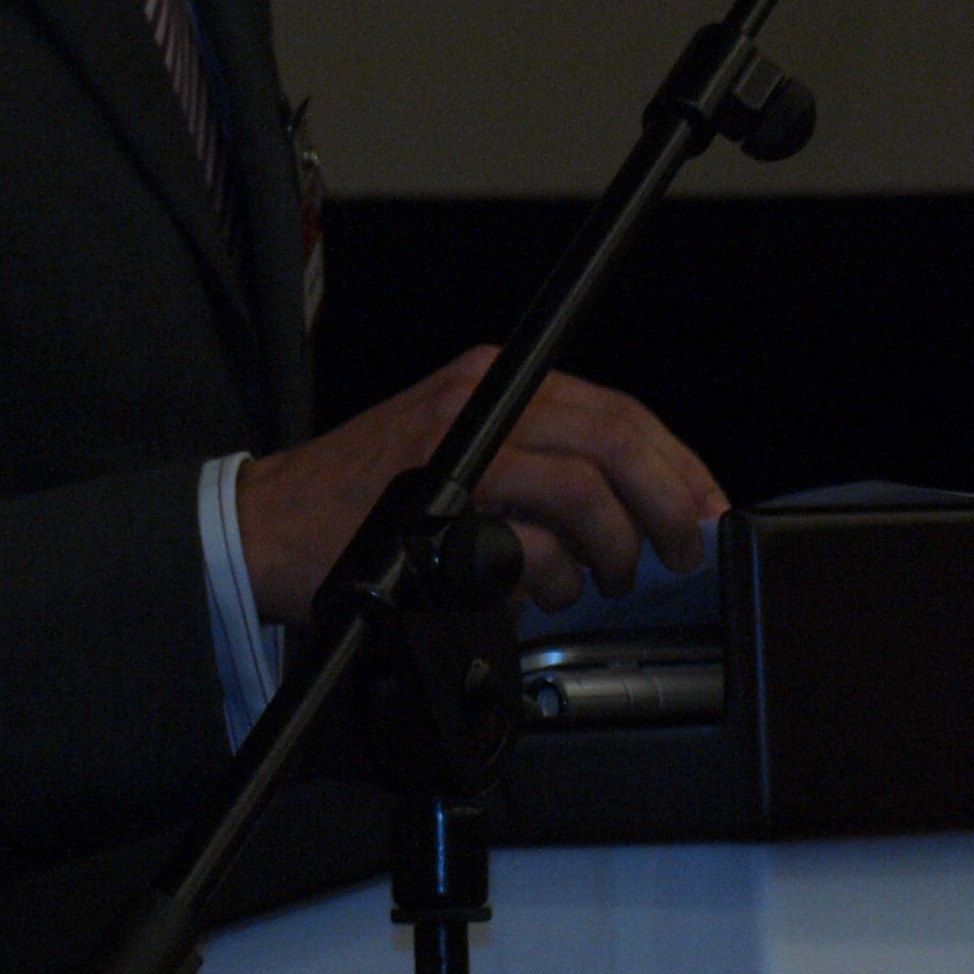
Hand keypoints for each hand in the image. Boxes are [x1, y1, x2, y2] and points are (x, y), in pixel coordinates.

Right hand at [230, 346, 727, 628]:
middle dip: (669, 502)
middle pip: (616, 435)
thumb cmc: (362, 509)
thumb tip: (633, 516)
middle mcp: (485, 394)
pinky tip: (535, 593)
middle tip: (684, 550)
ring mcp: (462, 440)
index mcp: (498, 381)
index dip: (677, 464)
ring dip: (610, 551)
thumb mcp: (462, 466)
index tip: (708, 510)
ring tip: (599, 582)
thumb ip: (540, 476)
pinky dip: (547, 575)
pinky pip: (528, 538)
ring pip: (583, 486)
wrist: (264, 529)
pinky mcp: (439, 494)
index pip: (617, 410)